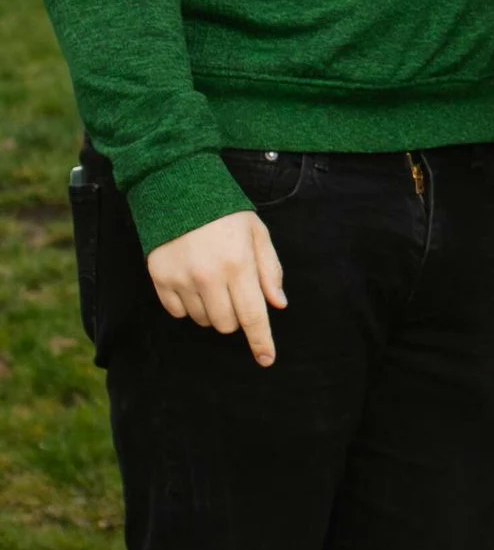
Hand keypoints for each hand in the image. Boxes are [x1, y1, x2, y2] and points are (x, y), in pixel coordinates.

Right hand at [146, 210, 286, 365]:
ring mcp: (182, 279)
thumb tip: (277, 304)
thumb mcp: (257, 234)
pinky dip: (188, 305)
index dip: (261, 341)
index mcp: (238, 264)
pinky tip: (192, 281)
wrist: (178, 190)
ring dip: (212, 310)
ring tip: (212, 281)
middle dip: (236, 316)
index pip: (252, 316)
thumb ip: (269, 270)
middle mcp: (209, 276)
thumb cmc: (225, 213)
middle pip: (227, 324)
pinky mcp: (160, 279)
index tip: (266, 359)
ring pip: (203, 320)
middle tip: (234, 290)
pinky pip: (178, 312)